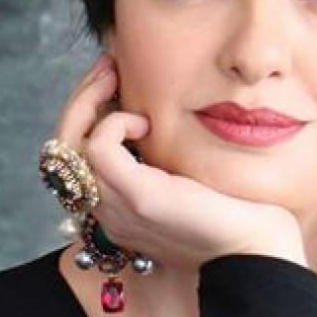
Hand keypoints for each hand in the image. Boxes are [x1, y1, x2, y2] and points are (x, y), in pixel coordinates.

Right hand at [52, 54, 308, 270]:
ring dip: (89, 100)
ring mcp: (116, 206)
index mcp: (115, 207)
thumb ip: (159, 158)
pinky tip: (145, 121)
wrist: (256, 250)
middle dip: (80, 100)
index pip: (74, 156)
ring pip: (68, 146)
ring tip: (114, 75)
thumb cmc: (232, 213)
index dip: (86, 114)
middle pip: (60, 149)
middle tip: (107, 66)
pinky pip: (97, 149)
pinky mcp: (137, 197)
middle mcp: (106, 210)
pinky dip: (115, 123)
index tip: (111, 81)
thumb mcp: (183, 180)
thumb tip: (152, 113)